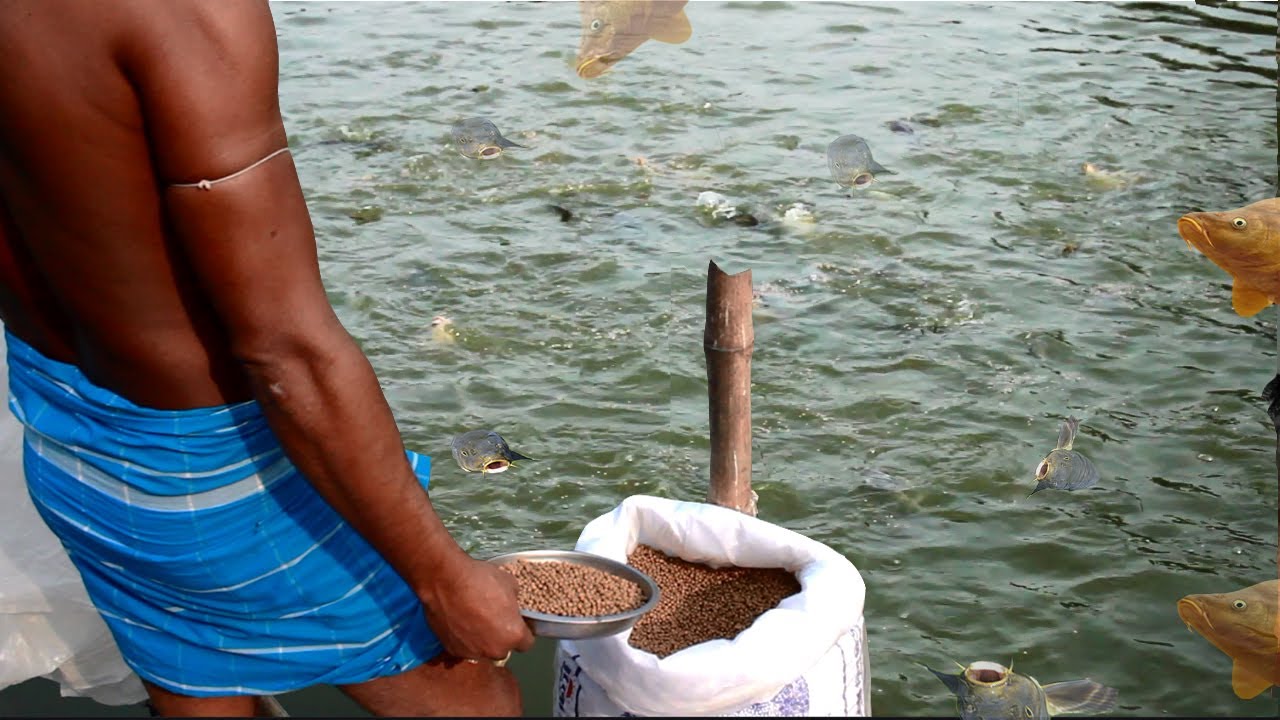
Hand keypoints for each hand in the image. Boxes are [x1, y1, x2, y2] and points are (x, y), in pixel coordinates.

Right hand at [419, 554, 534, 661]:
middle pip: (503, 649)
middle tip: (493, 618)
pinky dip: (463, 638)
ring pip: (482, 650)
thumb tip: (510, 604)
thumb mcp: (510, 584)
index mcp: (513, 635)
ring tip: (474, 619)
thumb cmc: (479, 580)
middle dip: (500, 637)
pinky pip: (463, 647)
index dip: (522, 631)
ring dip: (481, 639)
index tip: (516, 623)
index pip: (526, 643)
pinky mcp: (452, 650)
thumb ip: (514, 601)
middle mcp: (494, 649)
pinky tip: (460, 621)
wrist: (446, 580)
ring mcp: (472, 652)